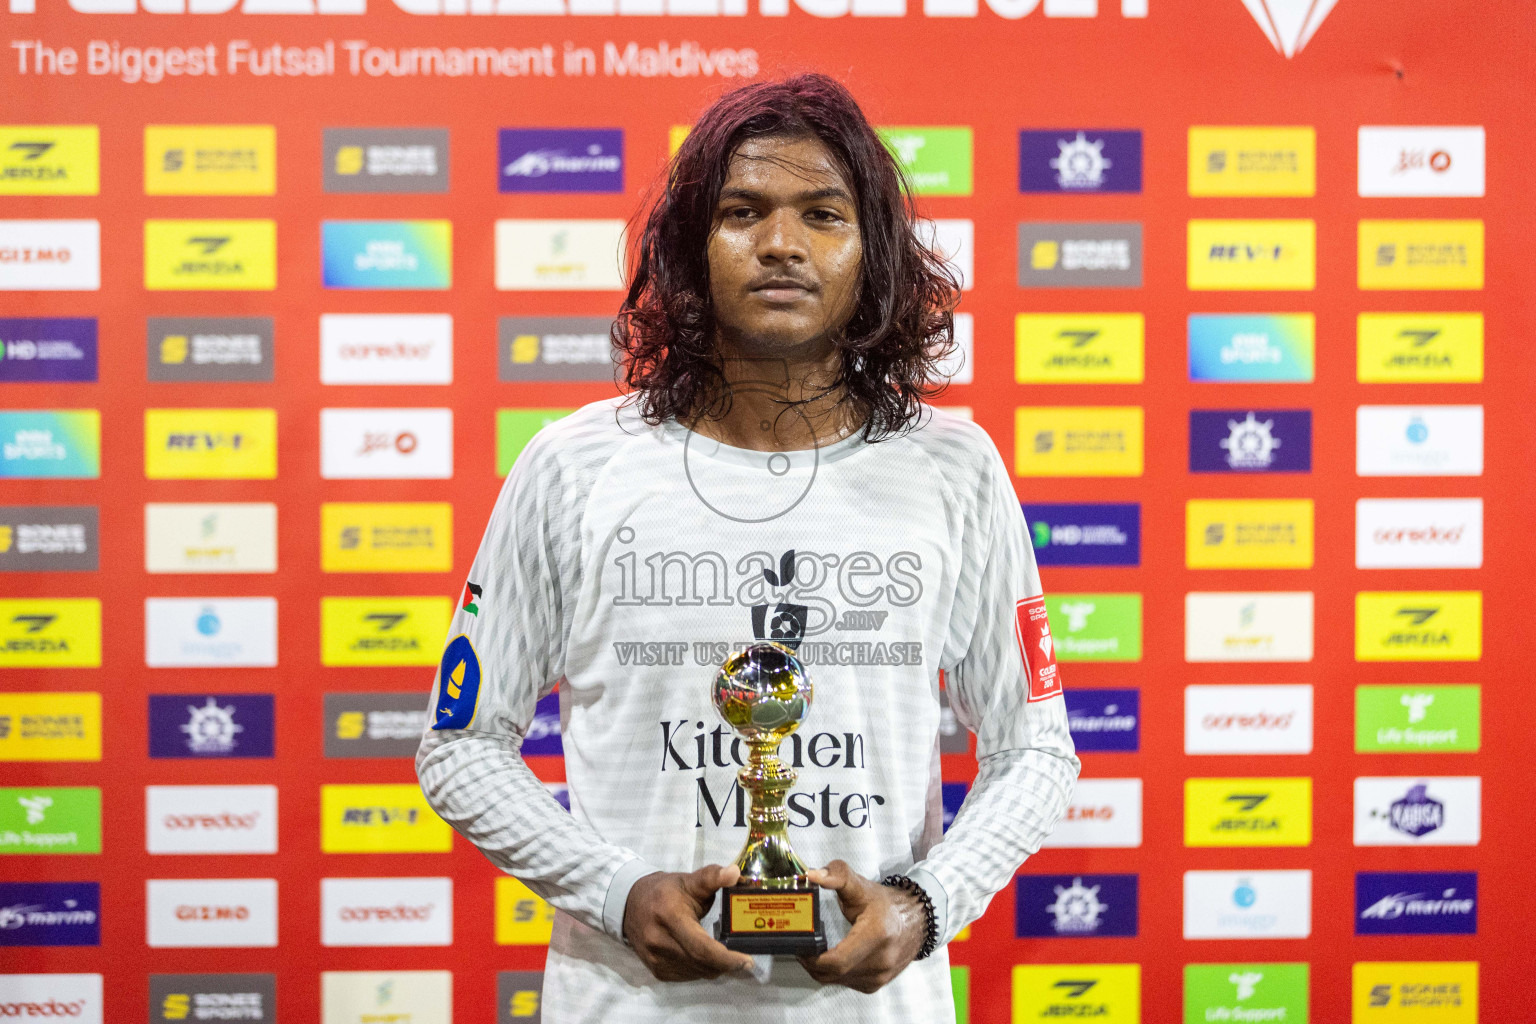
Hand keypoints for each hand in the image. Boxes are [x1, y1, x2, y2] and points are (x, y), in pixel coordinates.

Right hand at [622, 864, 755, 981]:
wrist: (630, 904)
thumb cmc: (664, 892)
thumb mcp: (689, 880)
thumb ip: (713, 876)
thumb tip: (735, 873)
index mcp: (670, 916)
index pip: (701, 947)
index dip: (726, 958)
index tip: (747, 961)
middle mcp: (659, 941)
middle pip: (701, 964)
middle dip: (726, 965)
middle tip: (744, 961)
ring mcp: (655, 959)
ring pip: (696, 973)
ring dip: (715, 968)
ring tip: (727, 957)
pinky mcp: (655, 970)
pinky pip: (686, 976)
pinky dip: (701, 970)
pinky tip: (707, 959)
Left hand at [798, 860, 926, 992]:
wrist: (916, 920)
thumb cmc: (886, 904)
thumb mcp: (861, 885)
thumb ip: (836, 875)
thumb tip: (812, 875)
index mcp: (876, 935)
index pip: (837, 961)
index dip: (812, 958)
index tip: (800, 945)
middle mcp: (880, 961)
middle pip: (833, 973)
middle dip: (811, 962)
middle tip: (801, 945)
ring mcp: (880, 976)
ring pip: (837, 981)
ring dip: (821, 969)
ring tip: (812, 949)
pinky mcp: (876, 984)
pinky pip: (846, 983)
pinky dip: (834, 973)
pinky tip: (830, 958)